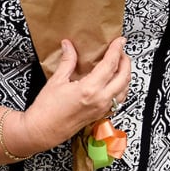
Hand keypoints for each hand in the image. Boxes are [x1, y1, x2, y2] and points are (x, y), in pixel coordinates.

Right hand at [20, 36, 131, 151]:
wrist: (44, 129)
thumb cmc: (47, 109)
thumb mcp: (56, 81)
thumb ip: (67, 62)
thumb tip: (69, 46)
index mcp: (90, 89)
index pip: (110, 65)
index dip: (116, 50)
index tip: (119, 41)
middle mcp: (101, 100)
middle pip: (123, 77)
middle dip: (125, 61)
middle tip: (121, 50)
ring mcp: (103, 108)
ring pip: (125, 89)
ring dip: (125, 75)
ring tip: (120, 64)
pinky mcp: (101, 114)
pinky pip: (119, 99)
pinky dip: (121, 87)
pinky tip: (115, 82)